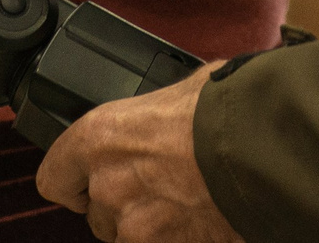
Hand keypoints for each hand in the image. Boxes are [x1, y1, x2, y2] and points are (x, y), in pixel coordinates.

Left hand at [38, 64, 244, 242]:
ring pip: (128, 236)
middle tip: (157, 183)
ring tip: (185, 199)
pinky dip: (176, 236)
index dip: (69, 179)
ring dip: (148, 224)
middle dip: (121, 202)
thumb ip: (153, 111)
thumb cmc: (226, 109)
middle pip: (96, 211)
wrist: (265, 150)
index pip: (53, 177)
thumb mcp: (179, 90)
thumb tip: (167, 110)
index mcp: (99, 138)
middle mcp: (108, 187)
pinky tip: (201, 215)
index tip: (83, 179)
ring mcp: (136, 227)